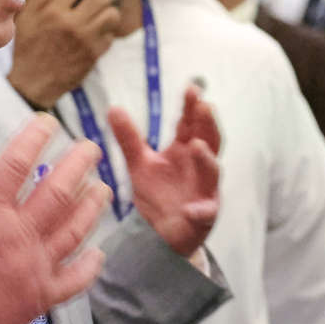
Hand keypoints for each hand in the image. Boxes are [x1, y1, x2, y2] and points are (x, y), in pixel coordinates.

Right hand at [0, 116, 109, 323]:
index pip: (16, 164)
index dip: (34, 137)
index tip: (47, 122)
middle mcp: (16, 236)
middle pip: (58, 191)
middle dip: (79, 164)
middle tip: (92, 148)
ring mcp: (33, 268)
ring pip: (74, 230)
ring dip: (92, 207)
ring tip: (103, 188)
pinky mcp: (40, 298)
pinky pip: (75, 279)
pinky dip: (90, 266)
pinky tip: (98, 253)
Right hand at [8, 0, 122, 108]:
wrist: (34, 83)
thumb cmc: (27, 51)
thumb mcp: (25, 22)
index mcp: (53, 12)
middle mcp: (71, 23)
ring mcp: (85, 40)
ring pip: (109, 17)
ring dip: (112, 11)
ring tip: (111, 11)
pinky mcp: (93, 54)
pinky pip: (109, 37)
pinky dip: (108, 32)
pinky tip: (104, 31)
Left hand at [108, 86, 221, 255]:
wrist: (160, 234)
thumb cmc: (157, 193)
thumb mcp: (139, 163)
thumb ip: (129, 138)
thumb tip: (112, 107)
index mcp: (184, 150)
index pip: (190, 124)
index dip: (191, 107)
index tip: (191, 89)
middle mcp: (199, 166)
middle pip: (209, 140)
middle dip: (208, 124)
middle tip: (205, 106)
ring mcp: (205, 190)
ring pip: (212, 171)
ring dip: (206, 159)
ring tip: (196, 145)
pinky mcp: (204, 216)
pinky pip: (206, 213)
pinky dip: (200, 211)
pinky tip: (192, 210)